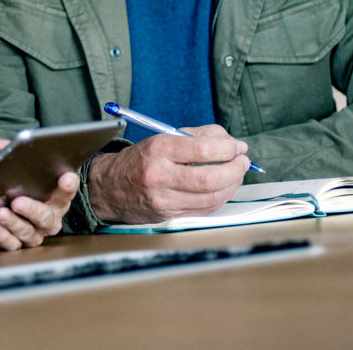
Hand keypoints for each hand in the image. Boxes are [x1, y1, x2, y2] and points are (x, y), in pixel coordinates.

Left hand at [0, 170, 78, 250]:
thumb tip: (28, 154)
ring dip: (13, 223)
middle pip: (45, 217)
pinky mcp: (18, 244)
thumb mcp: (33, 180)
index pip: (66, 193)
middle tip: (17, 202)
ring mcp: (34, 234)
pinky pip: (13, 245)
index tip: (67, 178)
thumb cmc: (26, 191)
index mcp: (57, 202)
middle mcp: (49, 220)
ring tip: (0, 213)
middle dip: (31, 209)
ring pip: (27, 233)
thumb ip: (35, 171)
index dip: (68, 186)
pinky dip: (3, 236)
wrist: (14, 212)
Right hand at [87, 124, 250, 224]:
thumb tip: (229, 140)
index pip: (202, 149)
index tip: (238, 145)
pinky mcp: (169, 215)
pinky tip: (224, 187)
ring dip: (232, 184)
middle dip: (235, 168)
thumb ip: (196, 136)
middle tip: (243, 161)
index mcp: (158, 150)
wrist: (109, 188)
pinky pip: (205, 209)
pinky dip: (221, 197)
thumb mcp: (161, 139)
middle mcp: (160, 176)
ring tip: (237, 173)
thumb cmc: (140, 160)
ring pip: (211, 197)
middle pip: (210, 177)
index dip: (228, 147)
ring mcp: (165, 200)